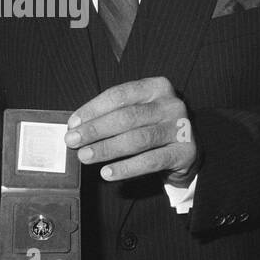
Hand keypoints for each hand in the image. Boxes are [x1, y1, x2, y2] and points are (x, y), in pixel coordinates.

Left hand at [64, 77, 198, 184]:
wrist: (186, 150)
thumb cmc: (152, 128)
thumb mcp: (136, 113)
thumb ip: (111, 115)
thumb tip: (76, 127)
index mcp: (156, 87)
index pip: (119, 95)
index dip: (93, 109)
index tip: (72, 124)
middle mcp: (171, 104)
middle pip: (127, 117)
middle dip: (95, 130)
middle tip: (73, 141)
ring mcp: (181, 128)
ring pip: (137, 139)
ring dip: (106, 149)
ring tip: (85, 156)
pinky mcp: (185, 152)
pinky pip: (150, 161)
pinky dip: (126, 168)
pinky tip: (107, 173)